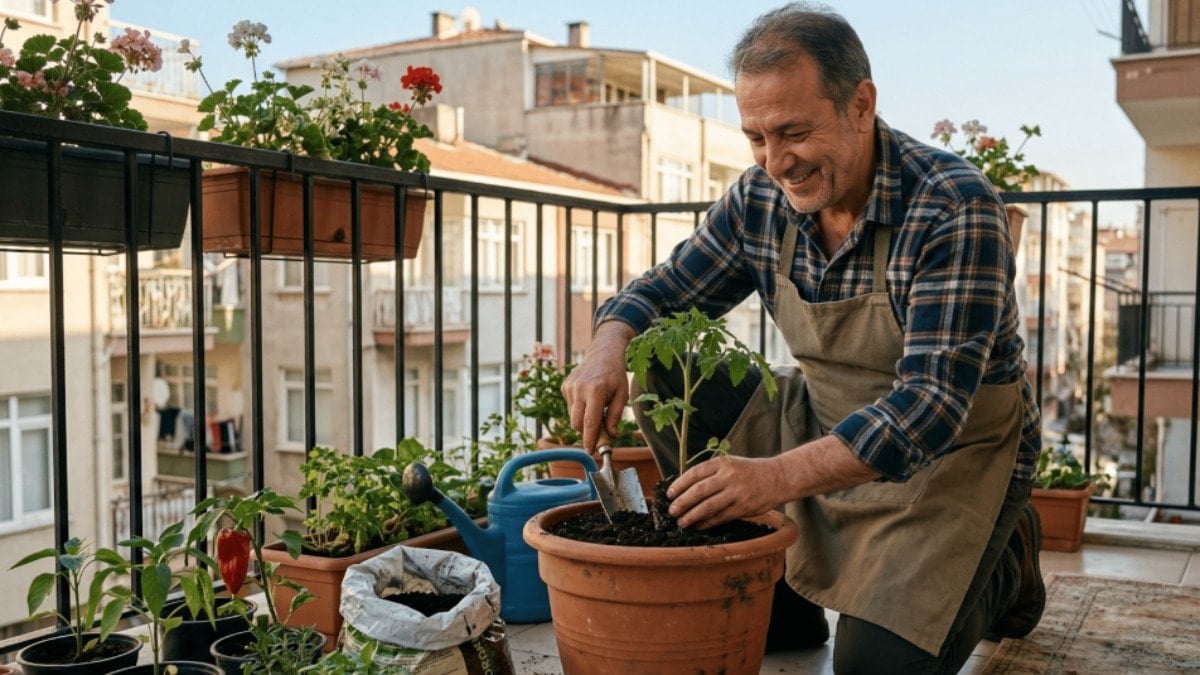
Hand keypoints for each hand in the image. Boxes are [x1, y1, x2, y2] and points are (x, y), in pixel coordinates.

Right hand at [562, 321, 635, 451]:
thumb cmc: (616, 374)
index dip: (589, 440)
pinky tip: (589, 398)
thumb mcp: (622, 394)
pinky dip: (580, 409)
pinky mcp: (565, 386)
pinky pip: (571, 407)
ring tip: (597, 409)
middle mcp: (579, 389)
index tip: (591, 452)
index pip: (590, 423)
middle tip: (599, 435)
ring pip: (573, 416)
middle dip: (586, 433)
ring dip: (584, 420)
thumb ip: (615, 416)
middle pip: (577, 423)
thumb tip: (611, 436)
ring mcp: (569, 387)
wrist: (603, 353)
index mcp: (595, 391)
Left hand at [666, 455, 782, 529]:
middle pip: (698, 491)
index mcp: (722, 463)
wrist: (777, 477)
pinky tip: (698, 526)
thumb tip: (685, 488)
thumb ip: (711, 473)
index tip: (669, 494)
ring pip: (708, 507)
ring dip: (691, 516)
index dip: (679, 484)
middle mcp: (728, 477)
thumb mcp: (730, 463)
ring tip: (681, 522)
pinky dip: (707, 523)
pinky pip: (720, 517)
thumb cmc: (749, 471)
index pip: (694, 473)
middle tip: (671, 511)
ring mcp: (736, 493)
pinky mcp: (744, 508)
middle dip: (682, 502)